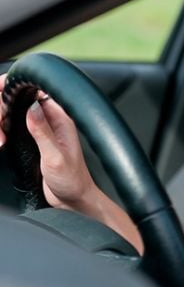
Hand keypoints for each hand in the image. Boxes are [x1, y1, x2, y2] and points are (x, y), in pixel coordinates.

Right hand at [0, 73, 99, 210]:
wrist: (73, 199)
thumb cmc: (72, 180)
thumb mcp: (56, 158)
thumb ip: (43, 133)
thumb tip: (31, 107)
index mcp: (61, 118)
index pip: (35, 90)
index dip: (14, 87)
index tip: (0, 92)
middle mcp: (50, 119)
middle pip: (17, 98)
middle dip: (2, 106)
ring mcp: (38, 129)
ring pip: (10, 112)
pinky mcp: (29, 139)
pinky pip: (9, 126)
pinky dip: (0, 130)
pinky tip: (0, 141)